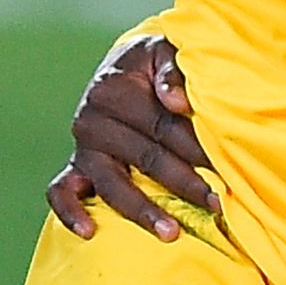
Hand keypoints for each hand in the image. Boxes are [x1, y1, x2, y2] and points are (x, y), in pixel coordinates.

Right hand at [48, 33, 214, 242]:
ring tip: (172, 233)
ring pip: (111, 184)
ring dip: (142, 211)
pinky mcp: (75, 167)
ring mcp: (82, 147)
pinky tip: (90, 232)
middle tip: (217, 202)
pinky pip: (61, 192)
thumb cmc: (153, 63)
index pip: (161, 125)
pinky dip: (71, 212)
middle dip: (184, 182)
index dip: (195, 147)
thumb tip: (177, 103)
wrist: (125, 67)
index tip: (223, 167)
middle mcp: (91, 119)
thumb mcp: (165, 50)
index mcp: (113, 89)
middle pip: (145, 157)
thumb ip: (172, 70)